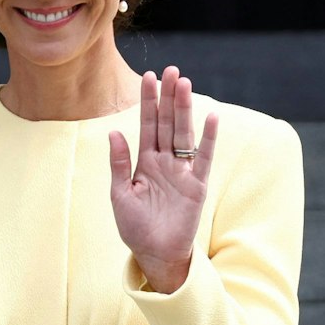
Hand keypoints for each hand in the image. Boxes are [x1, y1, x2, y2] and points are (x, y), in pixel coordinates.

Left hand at [109, 66, 216, 292]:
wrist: (154, 254)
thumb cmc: (135, 227)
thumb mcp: (120, 195)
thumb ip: (119, 164)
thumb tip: (113, 132)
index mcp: (145, 162)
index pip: (147, 125)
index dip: (148, 101)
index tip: (148, 76)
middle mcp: (165, 162)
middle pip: (168, 123)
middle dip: (168, 97)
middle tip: (171, 70)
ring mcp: (182, 172)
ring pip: (184, 134)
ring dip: (185, 109)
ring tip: (184, 84)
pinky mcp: (197, 186)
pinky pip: (203, 158)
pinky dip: (207, 139)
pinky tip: (211, 118)